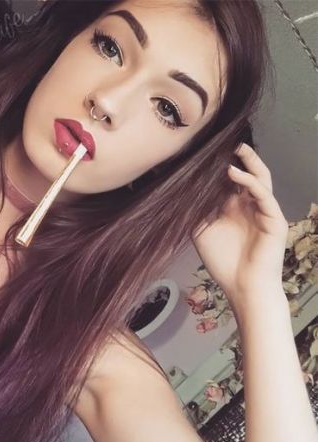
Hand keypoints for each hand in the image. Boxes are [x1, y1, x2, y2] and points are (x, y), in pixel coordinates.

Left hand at [192, 143, 287, 303]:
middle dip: (241, 158)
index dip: (221, 166)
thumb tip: (179, 189)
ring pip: (260, 180)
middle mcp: (251, 206)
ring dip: (249, 164)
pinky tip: (234, 173)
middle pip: (249, 175)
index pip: (231, 181)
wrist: (242, 286)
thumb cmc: (223, 261)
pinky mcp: (274, 220)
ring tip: (236, 149)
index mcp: (236, 208)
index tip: (207, 151)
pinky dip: (249, 182)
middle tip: (227, 142)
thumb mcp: (201, 231)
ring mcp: (264, 212)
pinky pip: (264, 196)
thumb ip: (196, 211)